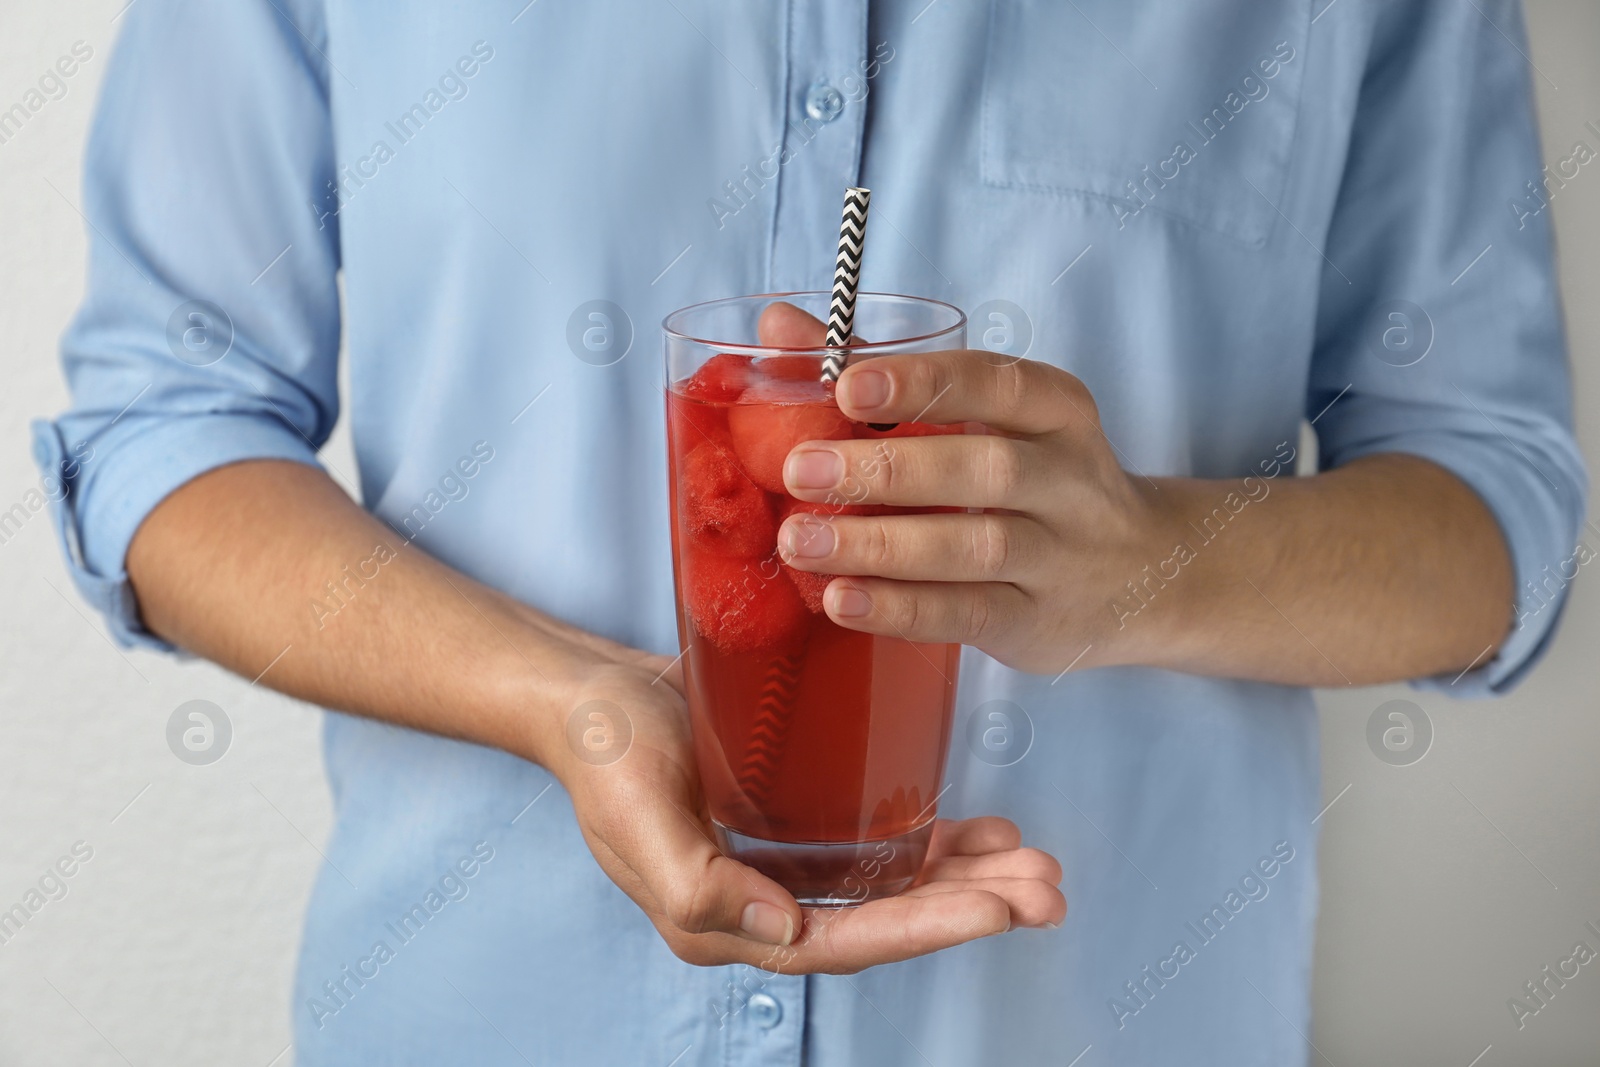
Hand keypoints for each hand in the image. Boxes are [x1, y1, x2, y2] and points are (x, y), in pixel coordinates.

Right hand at [546, 649, 1065, 973]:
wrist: (588, 693)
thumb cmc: (604, 751)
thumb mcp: (637, 815)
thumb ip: (699, 887)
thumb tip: (784, 934)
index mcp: (723, 921)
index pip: (842, 942)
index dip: (925, 929)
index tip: (998, 908)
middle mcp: (761, 904)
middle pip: (885, 918)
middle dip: (970, 906)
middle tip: (1048, 889)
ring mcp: (781, 863)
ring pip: (892, 884)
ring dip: (965, 877)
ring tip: (1035, 863)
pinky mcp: (794, 818)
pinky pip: (876, 842)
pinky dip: (934, 839)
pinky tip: (982, 829)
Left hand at [762, 303, 1160, 674]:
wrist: (1146, 578)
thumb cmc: (1036, 482)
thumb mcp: (987, 420)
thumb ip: (884, 375)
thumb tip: (780, 329)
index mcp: (1055, 411)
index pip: (995, 384)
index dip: (923, 383)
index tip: (848, 387)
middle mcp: (1067, 479)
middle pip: (982, 469)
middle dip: (886, 468)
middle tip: (799, 469)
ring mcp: (1058, 556)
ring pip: (973, 547)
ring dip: (879, 545)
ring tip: (800, 541)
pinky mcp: (1037, 622)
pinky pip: (967, 613)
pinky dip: (901, 608)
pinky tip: (841, 599)